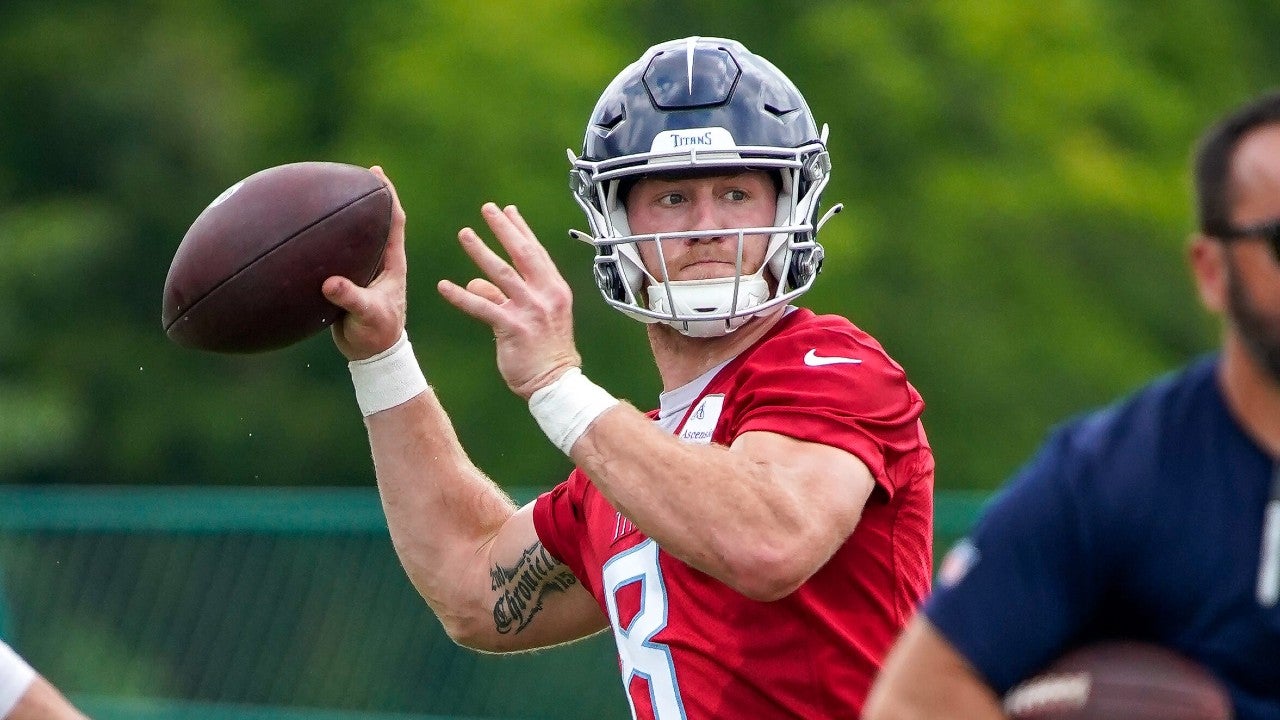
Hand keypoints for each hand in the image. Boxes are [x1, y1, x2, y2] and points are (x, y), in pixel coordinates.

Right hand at [323, 166, 408, 360]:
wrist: (370, 354)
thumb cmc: (377, 334)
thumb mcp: (368, 315)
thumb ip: (352, 299)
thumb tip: (330, 283)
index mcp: (392, 263)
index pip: (394, 220)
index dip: (388, 195)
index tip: (377, 172)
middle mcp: (380, 261)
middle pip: (374, 221)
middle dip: (365, 197)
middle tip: (349, 173)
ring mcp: (363, 270)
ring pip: (354, 238)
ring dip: (343, 219)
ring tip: (324, 196)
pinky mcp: (347, 282)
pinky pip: (335, 256)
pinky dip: (323, 244)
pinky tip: (303, 235)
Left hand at [440, 203, 580, 398]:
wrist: (556, 383)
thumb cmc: (546, 353)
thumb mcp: (533, 319)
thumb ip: (505, 297)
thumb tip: (476, 283)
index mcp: (554, 290)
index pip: (536, 252)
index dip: (521, 229)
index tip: (508, 210)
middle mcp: (545, 295)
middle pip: (522, 254)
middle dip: (504, 228)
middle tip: (487, 208)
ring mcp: (531, 310)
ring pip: (502, 274)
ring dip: (481, 251)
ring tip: (465, 234)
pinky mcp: (513, 328)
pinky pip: (483, 307)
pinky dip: (462, 296)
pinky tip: (445, 286)